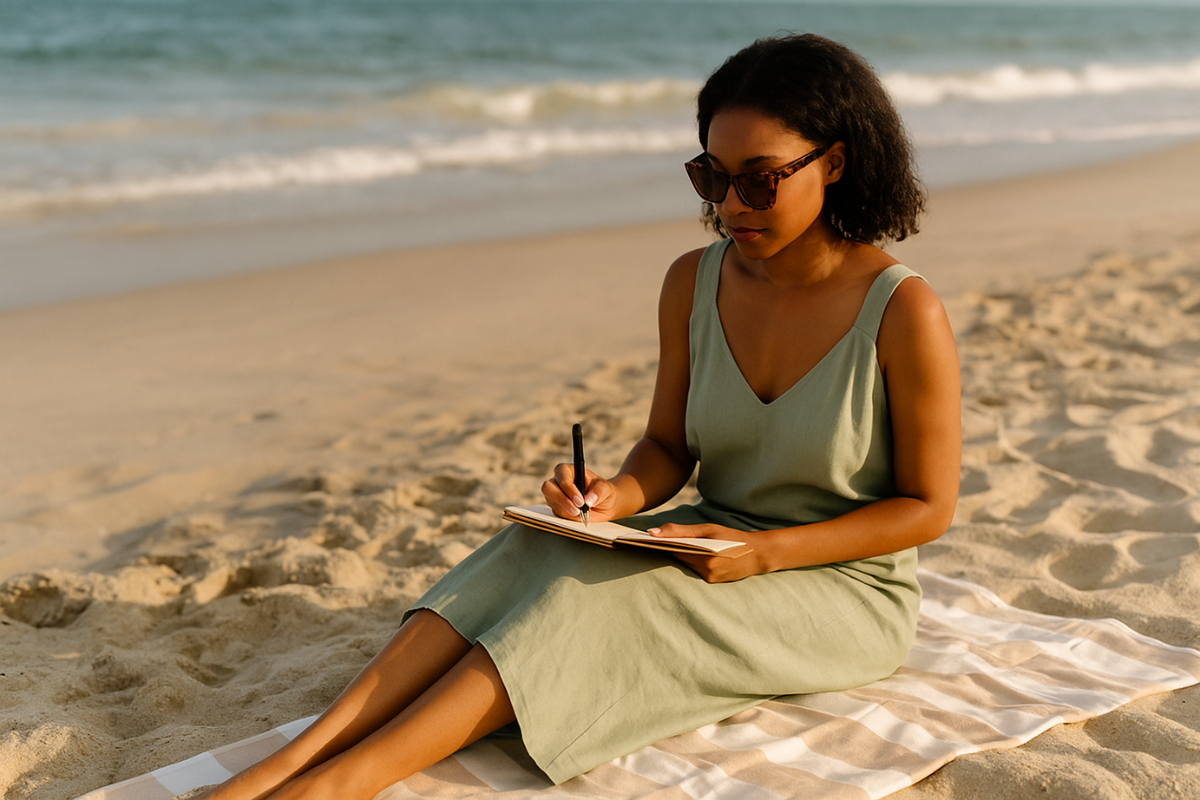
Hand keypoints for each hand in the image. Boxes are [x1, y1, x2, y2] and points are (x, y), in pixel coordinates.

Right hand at [541, 463, 620, 522]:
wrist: (605, 504)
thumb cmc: (604, 491)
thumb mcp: (605, 489)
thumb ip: (598, 492)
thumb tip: (589, 500)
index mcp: (569, 470)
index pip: (561, 475)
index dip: (568, 488)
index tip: (580, 500)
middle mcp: (559, 481)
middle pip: (548, 487)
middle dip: (562, 500)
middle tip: (577, 510)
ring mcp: (556, 494)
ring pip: (552, 502)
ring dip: (566, 510)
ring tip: (582, 514)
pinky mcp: (556, 507)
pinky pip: (556, 513)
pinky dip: (567, 516)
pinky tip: (578, 516)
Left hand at [647, 523, 767, 582]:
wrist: (759, 553)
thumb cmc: (732, 536)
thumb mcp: (707, 529)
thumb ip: (680, 531)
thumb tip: (652, 533)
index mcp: (704, 556)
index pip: (672, 550)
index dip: (660, 544)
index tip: (643, 538)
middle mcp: (706, 571)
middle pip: (678, 558)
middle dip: (669, 548)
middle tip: (652, 538)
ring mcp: (709, 579)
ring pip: (686, 565)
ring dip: (681, 555)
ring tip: (668, 544)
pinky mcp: (712, 582)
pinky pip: (695, 570)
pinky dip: (692, 561)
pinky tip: (689, 552)